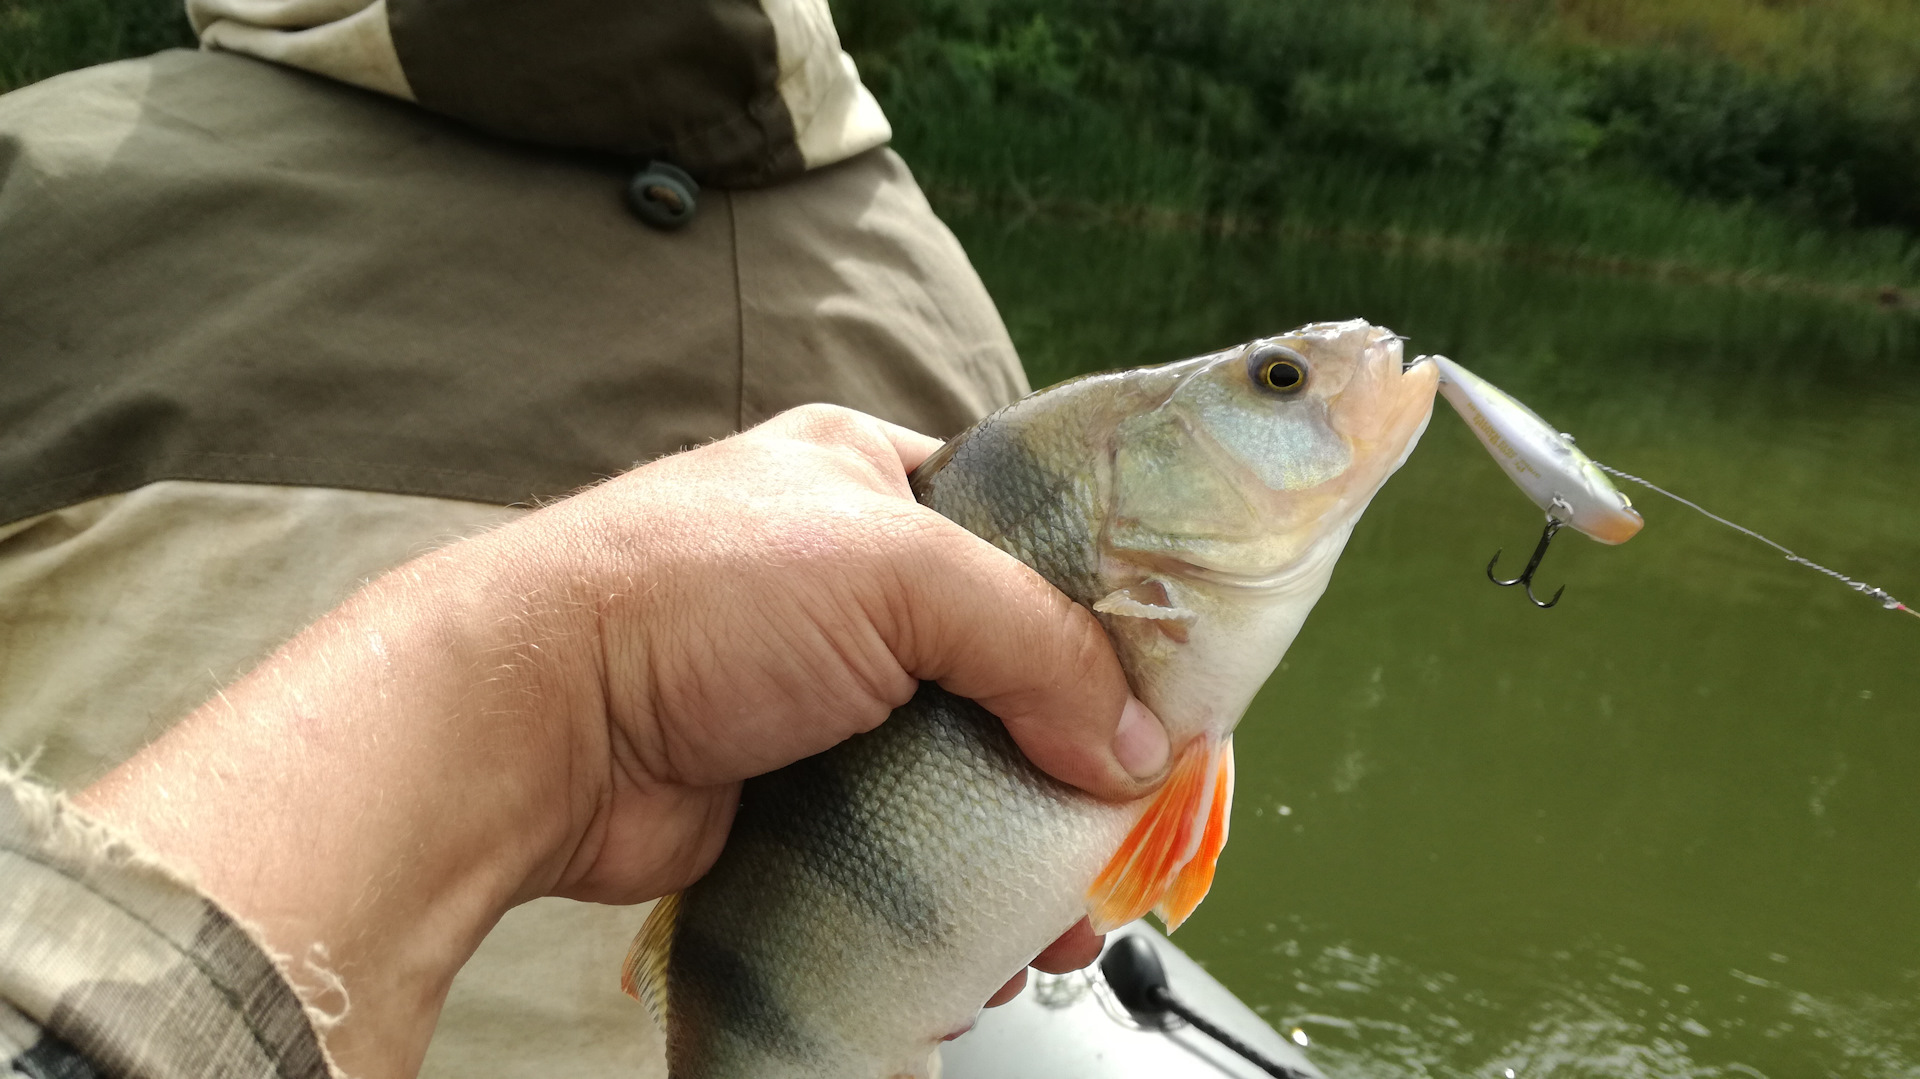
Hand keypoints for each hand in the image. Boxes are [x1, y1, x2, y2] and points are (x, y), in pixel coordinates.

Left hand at [76, 405, 1168, 1078]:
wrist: (531, 726)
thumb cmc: (686, 594)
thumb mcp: (898, 572)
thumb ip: (1036, 642)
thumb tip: (1135, 744)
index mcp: (872, 477)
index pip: (1029, 531)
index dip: (1107, 604)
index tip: (1172, 680)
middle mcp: (847, 579)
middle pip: (1006, 663)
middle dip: (1074, 745)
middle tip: (1131, 814)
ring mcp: (816, 690)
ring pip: (961, 762)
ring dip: (1021, 833)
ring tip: (1072, 902)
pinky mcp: (790, 786)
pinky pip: (901, 835)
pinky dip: (952, 881)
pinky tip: (995, 927)